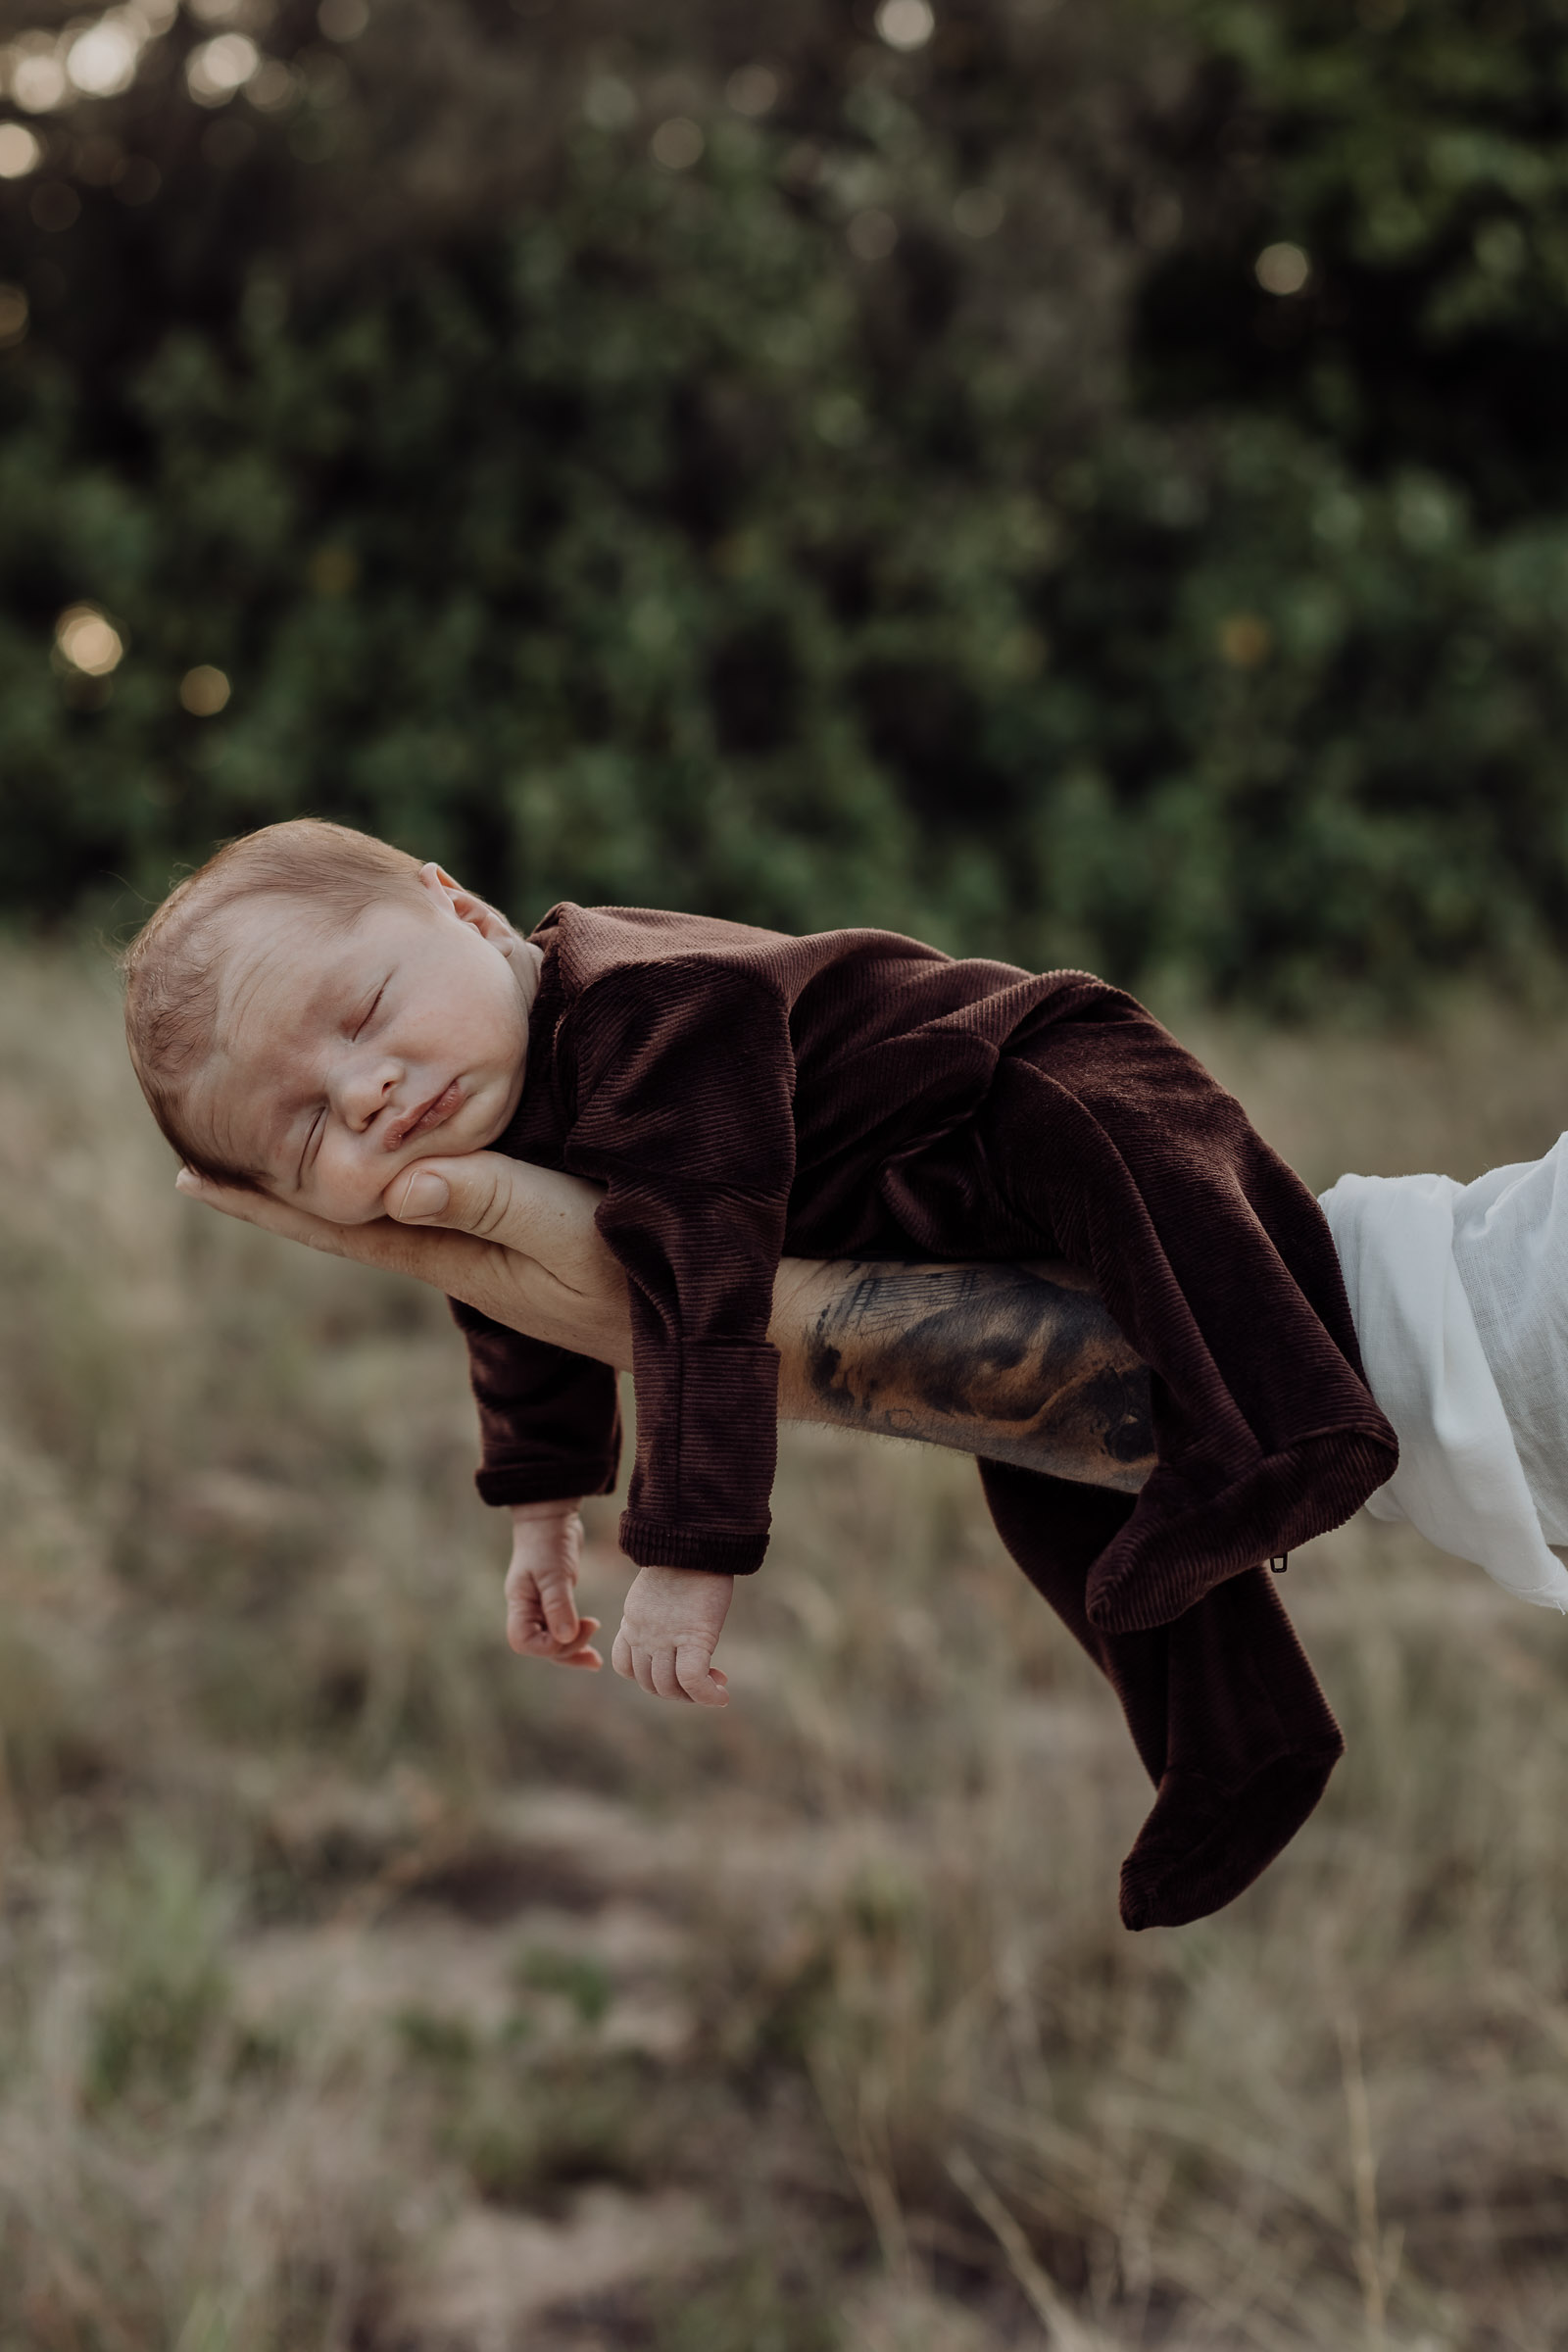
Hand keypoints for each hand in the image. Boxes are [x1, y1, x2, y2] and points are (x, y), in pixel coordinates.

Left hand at [174, 1155, 631, 1367]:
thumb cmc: (634, 1272)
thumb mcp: (562, 1229)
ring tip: (290, 1138)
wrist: (696, 1324)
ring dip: (337, 1174)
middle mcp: (454, 1249)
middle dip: (281, 1181)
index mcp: (448, 1251)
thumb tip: (395, 1183)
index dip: (264, 1200)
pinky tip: (397, 1155)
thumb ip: (488, 1199)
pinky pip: (438, 1193)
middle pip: (347, 1211)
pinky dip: (399, 1168)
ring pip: (390, 1200)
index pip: (335, 1222)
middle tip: (209, 1146)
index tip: (190, 1178)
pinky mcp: (520, 1232)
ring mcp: (486, 1245)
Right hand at [506, 1500, 601, 1669]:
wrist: (551, 1517)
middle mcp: (527, 1609)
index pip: (522, 1641)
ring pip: (552, 1642)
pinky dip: (576, 1638)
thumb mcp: (554, 1572)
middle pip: (539, 1646)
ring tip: (596, 1661)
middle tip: (593, 1627)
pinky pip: (562, 1629)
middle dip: (566, 1648)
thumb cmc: (548, 1540)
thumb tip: (565, 1639)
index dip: (548, 1646)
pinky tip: (591, 1641)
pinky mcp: (555, 1601)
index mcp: (519, 1602)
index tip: (573, 1630)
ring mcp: (540, 1607)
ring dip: (572, 1652)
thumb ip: (558, 1605)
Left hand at [612, 1565, 732, 1707]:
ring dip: (693, 1696)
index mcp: (633, 1621)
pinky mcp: (692, 1638)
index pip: (626, 1667)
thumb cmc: (686, 1559)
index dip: (649, 1677)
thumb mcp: (661, 1589)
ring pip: (668, 1688)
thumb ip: (661, 1612)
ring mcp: (663, 1639)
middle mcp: (643, 1635)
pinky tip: (722, 1696)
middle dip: (676, 1691)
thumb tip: (678, 1622)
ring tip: (716, 1684)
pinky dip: (708, 1695)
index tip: (675, 1670)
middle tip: (705, 1680)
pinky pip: (693, 1681)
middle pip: (649, 1684)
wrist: (695, 1539)